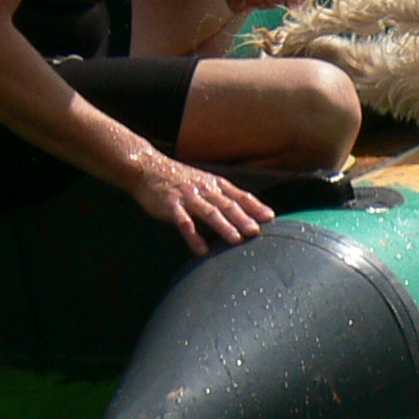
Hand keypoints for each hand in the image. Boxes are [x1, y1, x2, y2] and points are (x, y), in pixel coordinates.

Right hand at [129, 154, 274, 254]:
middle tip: (255, 231)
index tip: (270, 217)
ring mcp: (188, 197)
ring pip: (209, 212)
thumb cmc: (181, 180)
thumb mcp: (206, 182)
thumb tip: (247, 212)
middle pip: (227, 205)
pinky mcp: (170, 206)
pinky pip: (184, 223)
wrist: (148, 168)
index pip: (240, 195)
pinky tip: (201, 249)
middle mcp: (205, 189)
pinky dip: (193, 237)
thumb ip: (224, 196)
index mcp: (215, 184)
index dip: (255, 206)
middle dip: (243, 218)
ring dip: (223, 226)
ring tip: (236, 240)